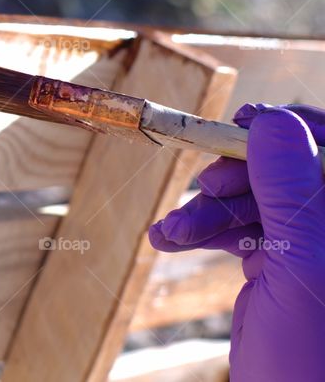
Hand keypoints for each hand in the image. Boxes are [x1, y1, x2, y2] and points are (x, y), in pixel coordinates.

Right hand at [149, 103, 324, 381]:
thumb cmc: (312, 360)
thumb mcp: (302, 267)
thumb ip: (291, 191)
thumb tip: (273, 122)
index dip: (290, 128)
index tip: (242, 123)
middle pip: (286, 169)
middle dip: (236, 175)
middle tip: (201, 189)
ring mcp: (310, 246)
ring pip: (257, 198)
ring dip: (207, 209)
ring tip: (170, 231)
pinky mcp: (282, 266)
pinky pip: (242, 228)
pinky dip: (203, 231)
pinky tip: (169, 239)